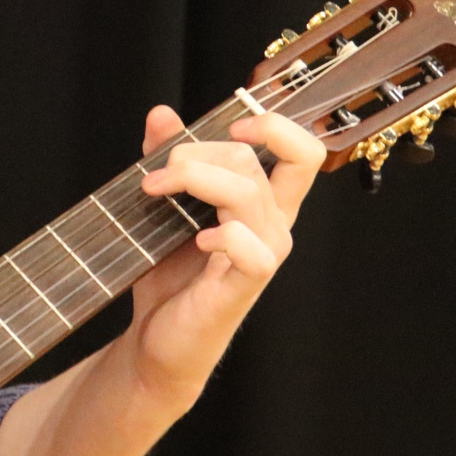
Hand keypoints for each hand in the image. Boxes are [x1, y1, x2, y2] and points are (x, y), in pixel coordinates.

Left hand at [127, 103, 325, 410]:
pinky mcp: (243, 286)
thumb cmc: (168, 276)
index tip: (231, 127)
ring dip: (193, 179)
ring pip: (246, 192)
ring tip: (153, 192)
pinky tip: (195, 240)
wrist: (156, 340)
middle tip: (156, 174)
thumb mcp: (164, 209)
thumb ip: (169, 160)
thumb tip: (162, 115)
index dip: (275, 127)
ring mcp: (262, 256)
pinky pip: (249, 247)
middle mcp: (272, 226)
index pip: (302, 153)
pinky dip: (221, 234)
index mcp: (263, 204)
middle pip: (255, 160)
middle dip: (196, 153)